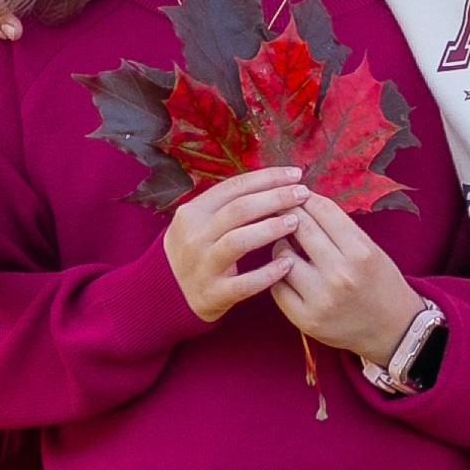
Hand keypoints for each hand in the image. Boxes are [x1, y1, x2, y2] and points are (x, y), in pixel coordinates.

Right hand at [164, 168, 305, 320]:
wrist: (167, 294)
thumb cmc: (198, 250)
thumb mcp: (202, 222)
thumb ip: (231, 204)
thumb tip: (277, 182)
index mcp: (193, 212)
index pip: (234, 187)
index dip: (268, 178)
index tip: (296, 175)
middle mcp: (194, 237)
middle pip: (239, 210)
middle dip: (275, 198)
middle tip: (303, 194)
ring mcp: (201, 266)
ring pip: (238, 242)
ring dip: (270, 229)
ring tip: (296, 223)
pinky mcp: (212, 294)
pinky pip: (243, 284)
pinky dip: (267, 273)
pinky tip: (288, 264)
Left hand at [270, 189, 426, 367]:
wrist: (392, 329)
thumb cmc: (380, 283)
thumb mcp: (370, 249)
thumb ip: (339, 228)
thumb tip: (304, 200)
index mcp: (360, 252)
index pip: (323, 210)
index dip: (306, 197)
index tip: (297, 194)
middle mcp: (340, 275)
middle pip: (301, 228)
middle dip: (288, 213)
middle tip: (280, 209)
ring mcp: (321, 299)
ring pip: (282, 257)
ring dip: (281, 246)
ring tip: (288, 245)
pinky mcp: (306, 319)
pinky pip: (277, 287)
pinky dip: (279, 276)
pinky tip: (288, 273)